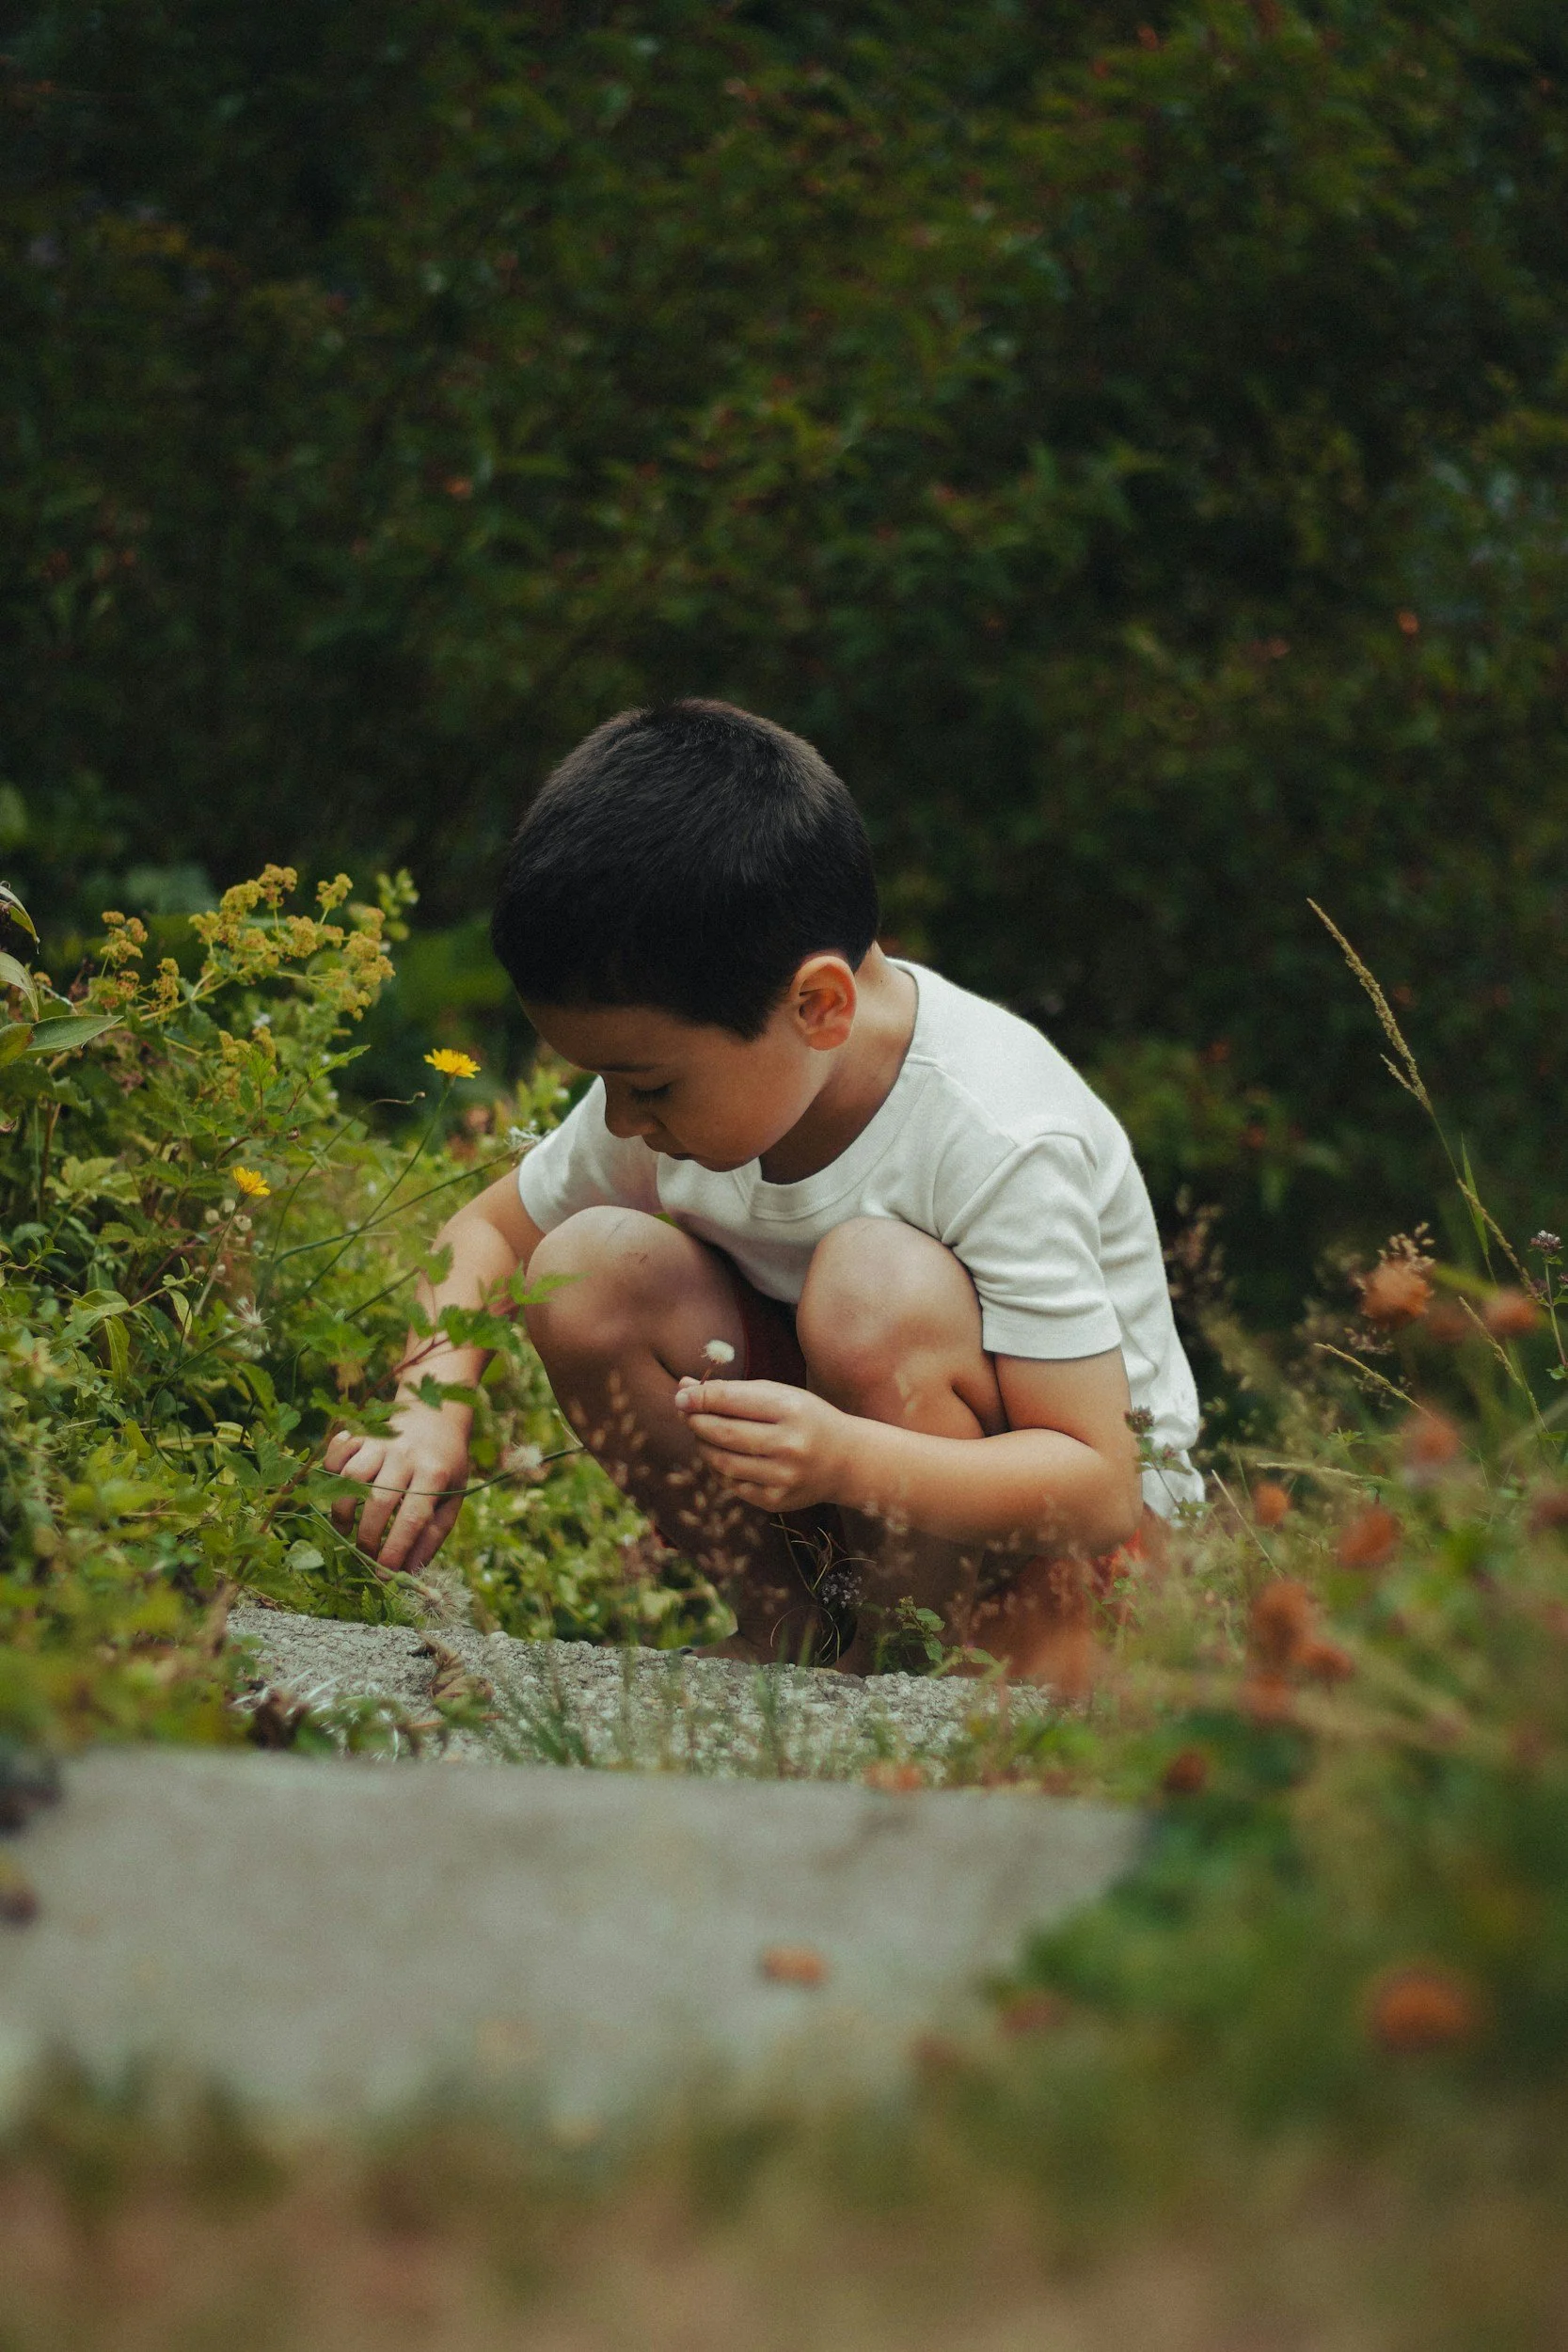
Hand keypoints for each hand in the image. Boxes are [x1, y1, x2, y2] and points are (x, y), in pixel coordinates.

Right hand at [324, 1399, 470, 1573]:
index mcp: (434, 1473)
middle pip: (379, 1501)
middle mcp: (406, 1456)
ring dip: (342, 1509)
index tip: (384, 1575)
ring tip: (345, 1529)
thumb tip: (409, 1571)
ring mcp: (381, 1443)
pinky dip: (330, 1473)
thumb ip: (432, 1535)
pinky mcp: (361, 1435)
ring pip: (351, 1477)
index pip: (413, 1518)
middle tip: (364, 1556)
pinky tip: (336, 1490)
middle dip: (367, 1537)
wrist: (436, 1416)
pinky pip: (336, 1454)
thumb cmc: (445, 1466)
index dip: (395, 1550)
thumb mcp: (452, 1498)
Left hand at [674, 1376, 852, 1513]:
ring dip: (703, 1447)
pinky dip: (720, 1469)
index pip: (731, 1401)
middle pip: (723, 1434)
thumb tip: (684, 1387)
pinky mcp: (776, 1501)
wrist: (846, 1461)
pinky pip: (732, 1485)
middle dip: (696, 1422)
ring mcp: (783, 1477)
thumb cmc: (806, 1419)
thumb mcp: (779, 1395)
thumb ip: (733, 1391)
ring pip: (723, 1463)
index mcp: (791, 1409)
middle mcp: (789, 1444)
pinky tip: (723, 1456)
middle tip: (686, 1414)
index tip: (680, 1396)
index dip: (700, 1398)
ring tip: (703, 1435)